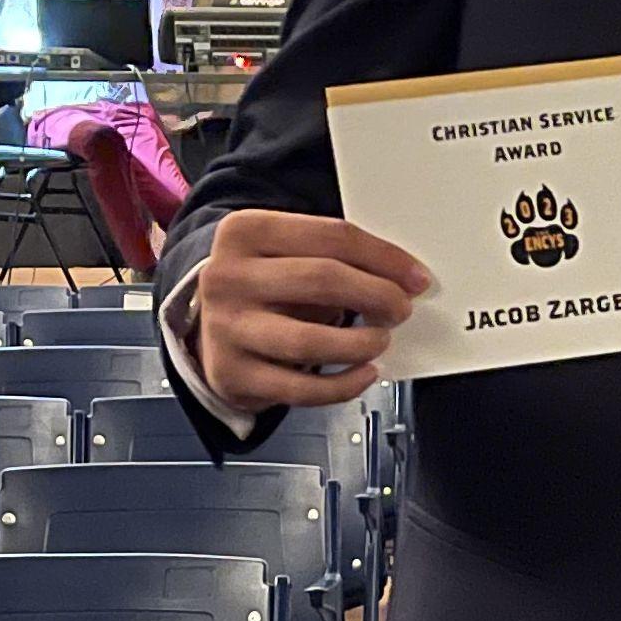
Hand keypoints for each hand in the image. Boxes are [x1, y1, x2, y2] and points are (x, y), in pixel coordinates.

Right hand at [194, 207, 428, 411]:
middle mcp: (227, 277)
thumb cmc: (265, 282)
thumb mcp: (286, 251)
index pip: (332, 237)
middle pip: (324, 280)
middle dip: (377, 296)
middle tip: (401, 309)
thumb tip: (401, 279)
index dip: (384, 258)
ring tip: (380, 341)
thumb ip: (332, 255)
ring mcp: (225, 328)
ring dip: (360, 344)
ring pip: (310, 341)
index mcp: (246, 231)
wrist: (205, 322)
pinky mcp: (230, 374)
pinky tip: (364, 373)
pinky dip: (341, 385)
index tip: (415, 278)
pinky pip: (298, 389)